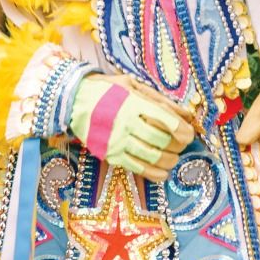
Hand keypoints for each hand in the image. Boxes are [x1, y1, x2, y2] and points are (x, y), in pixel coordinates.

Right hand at [67, 74, 196, 180]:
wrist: (72, 100)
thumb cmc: (106, 90)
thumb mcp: (133, 85)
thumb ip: (160, 100)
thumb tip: (187, 116)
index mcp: (134, 104)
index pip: (169, 123)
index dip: (185, 132)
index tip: (187, 134)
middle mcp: (126, 124)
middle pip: (164, 142)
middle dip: (178, 146)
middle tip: (180, 144)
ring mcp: (117, 141)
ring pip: (153, 158)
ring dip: (169, 160)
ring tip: (172, 156)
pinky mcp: (110, 154)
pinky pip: (138, 169)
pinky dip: (155, 174)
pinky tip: (163, 172)